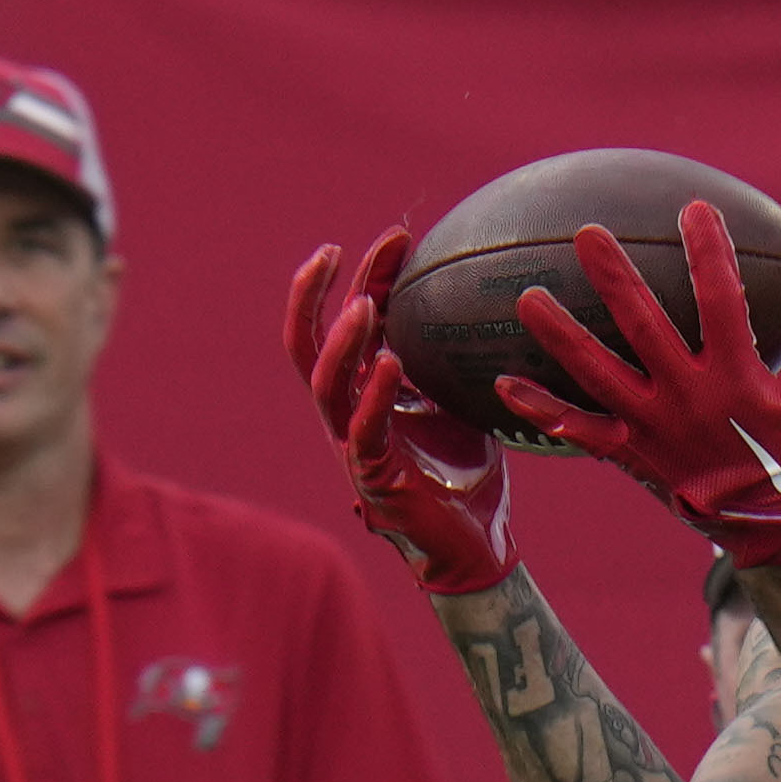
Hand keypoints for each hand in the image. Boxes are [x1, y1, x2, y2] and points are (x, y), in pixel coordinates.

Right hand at [286, 230, 515, 598]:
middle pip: (307, 345)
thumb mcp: (457, 399)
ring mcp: (353, 446)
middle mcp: (346, 414)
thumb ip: (445, 357)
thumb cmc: (464, 472)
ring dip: (342, 343)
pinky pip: (364, 431)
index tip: (397, 237)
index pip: (347, 321)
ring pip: (326, 385)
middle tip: (330, 250)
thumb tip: (468, 300)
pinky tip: (390, 365)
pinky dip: (374, 396)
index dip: (364, 276)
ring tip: (362, 307)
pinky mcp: (374, 479)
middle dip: (310, 295)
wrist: (474, 545)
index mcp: (361, 391)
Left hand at [500, 206, 780, 572]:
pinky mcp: (634, 455)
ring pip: (598, 375)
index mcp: (739, 376)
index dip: (707, 252)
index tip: (692, 210)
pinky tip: (504, 384)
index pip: (719, 299)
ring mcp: (655, 428)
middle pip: (643, 327)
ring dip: (560, 336)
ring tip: (528, 297)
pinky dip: (543, 411)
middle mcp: (689, 397)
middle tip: (586, 235)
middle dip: (614, 277)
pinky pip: (581, 433)